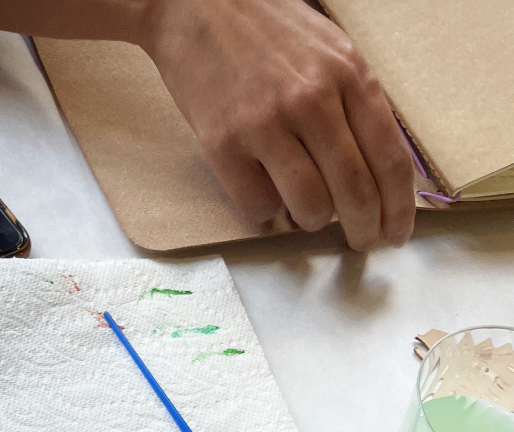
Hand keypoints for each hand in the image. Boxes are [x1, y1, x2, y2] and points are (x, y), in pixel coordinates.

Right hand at [141, 0, 415, 249]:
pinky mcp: (224, 145)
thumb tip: (377, 169)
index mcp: (348, 75)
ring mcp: (266, 124)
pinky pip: (259, 207)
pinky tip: (264, 188)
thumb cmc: (267, 30)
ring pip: (309, 207)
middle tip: (362, 243)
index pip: (390, 159)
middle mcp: (312, 99)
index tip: (396, 234)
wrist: (196, 5)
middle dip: (364, 229)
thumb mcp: (330, 51)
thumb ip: (356, 102)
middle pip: (355, 191)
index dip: (399, 208)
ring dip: (312, 220)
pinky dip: (267, 211)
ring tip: (305, 208)